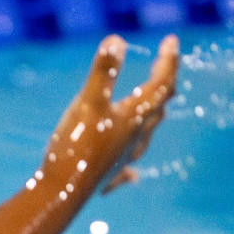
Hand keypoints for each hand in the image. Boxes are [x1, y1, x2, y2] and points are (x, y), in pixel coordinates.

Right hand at [41, 34, 178, 196]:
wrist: (61, 193)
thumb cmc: (75, 146)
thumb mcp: (88, 103)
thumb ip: (103, 72)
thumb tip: (118, 40)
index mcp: (134, 116)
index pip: (160, 83)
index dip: (168, 60)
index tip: (172, 40)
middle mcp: (135, 136)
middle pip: (158, 107)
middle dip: (164, 84)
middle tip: (165, 67)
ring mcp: (123, 157)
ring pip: (146, 134)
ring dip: (153, 117)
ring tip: (157, 111)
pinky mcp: (108, 173)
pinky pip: (126, 167)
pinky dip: (133, 163)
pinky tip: (133, 176)